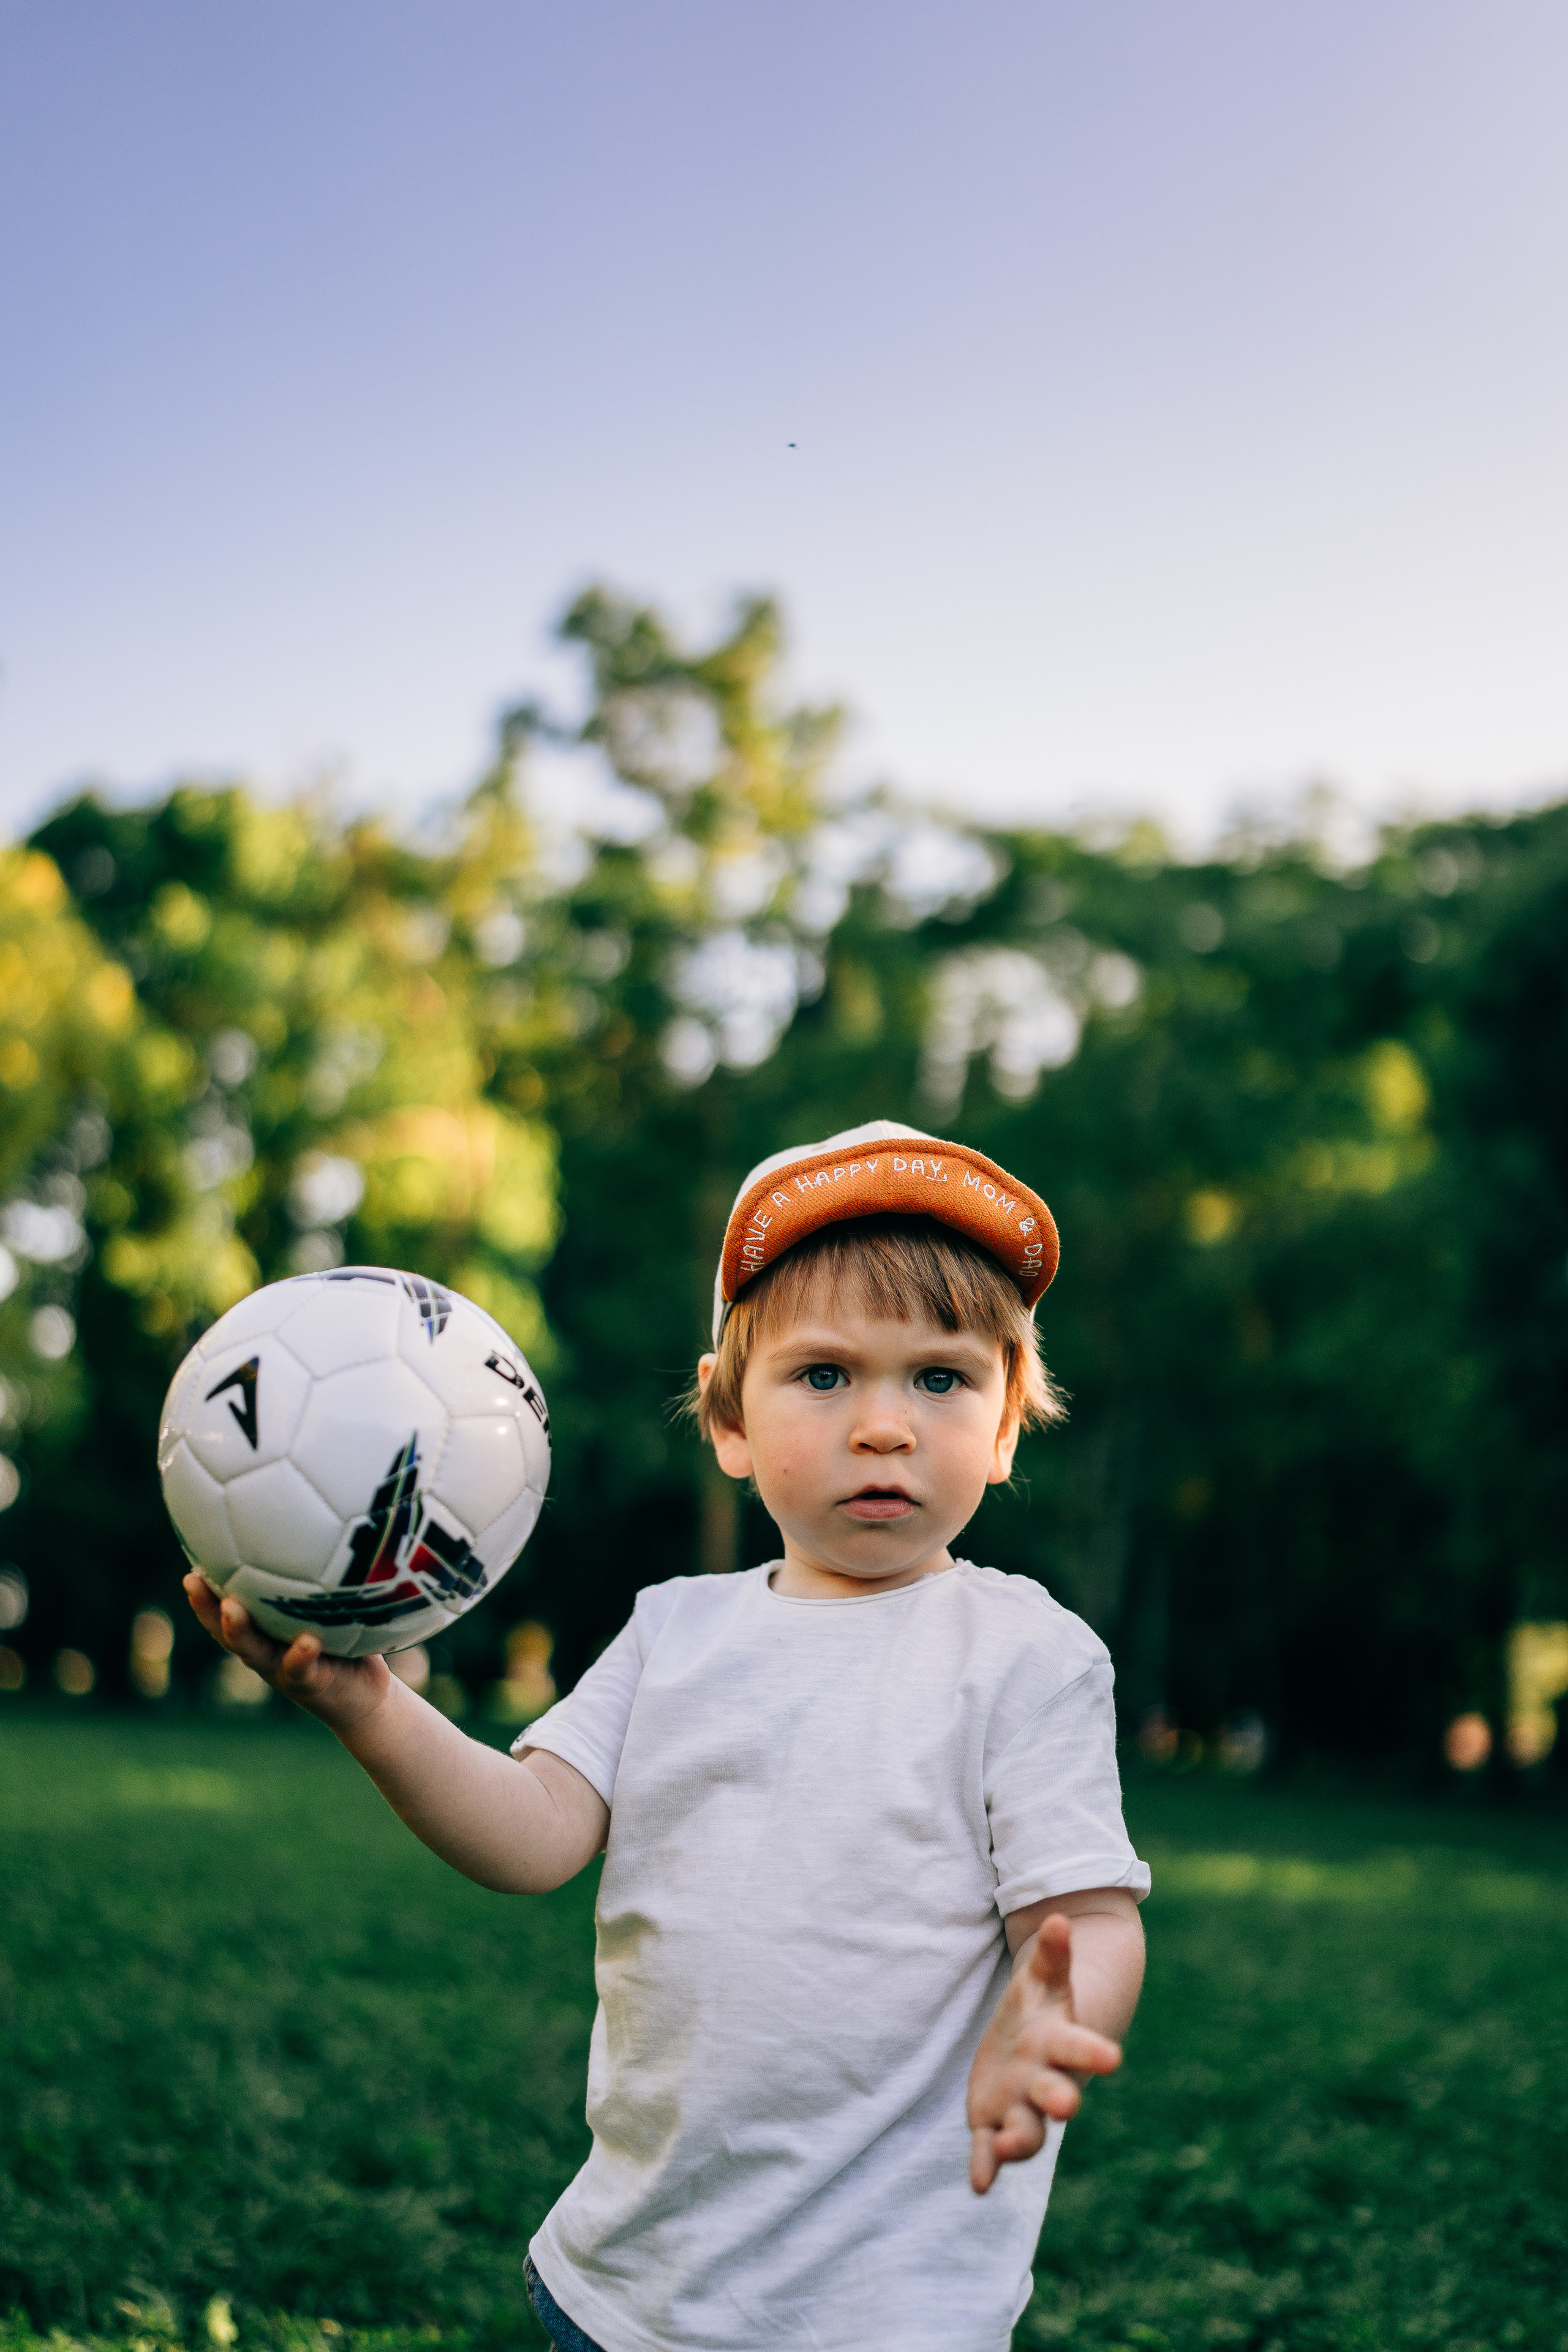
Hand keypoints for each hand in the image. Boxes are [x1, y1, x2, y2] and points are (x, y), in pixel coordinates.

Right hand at [183, 1572, 390, 1730]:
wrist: (367, 1699)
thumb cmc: (347, 1644)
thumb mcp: (330, 1609)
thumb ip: (319, 1578)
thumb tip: (320, 1521)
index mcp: (264, 1632)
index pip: (224, 1608)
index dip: (203, 1590)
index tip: (188, 1563)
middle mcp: (265, 1651)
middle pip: (226, 1629)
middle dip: (205, 1606)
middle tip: (191, 1579)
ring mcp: (283, 1669)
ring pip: (253, 1651)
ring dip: (239, 1630)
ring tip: (232, 1607)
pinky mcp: (310, 1684)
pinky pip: (301, 1668)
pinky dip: (301, 1654)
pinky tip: (307, 1640)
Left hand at [966, 1912, 1122, 2194]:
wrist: (1033, 2043)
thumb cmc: (1040, 2006)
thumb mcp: (1042, 1978)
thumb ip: (1051, 1955)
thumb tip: (1055, 1918)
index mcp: (1062, 2043)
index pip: (1081, 2048)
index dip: (1094, 2053)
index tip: (1112, 2057)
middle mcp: (1046, 2080)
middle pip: (1056, 2092)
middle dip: (1060, 2099)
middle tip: (1065, 2106)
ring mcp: (1021, 2105)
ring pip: (1026, 2130)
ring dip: (1019, 2140)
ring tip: (1006, 2148)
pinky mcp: (994, 2121)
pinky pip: (989, 2147)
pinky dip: (986, 2164)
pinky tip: (980, 2184)